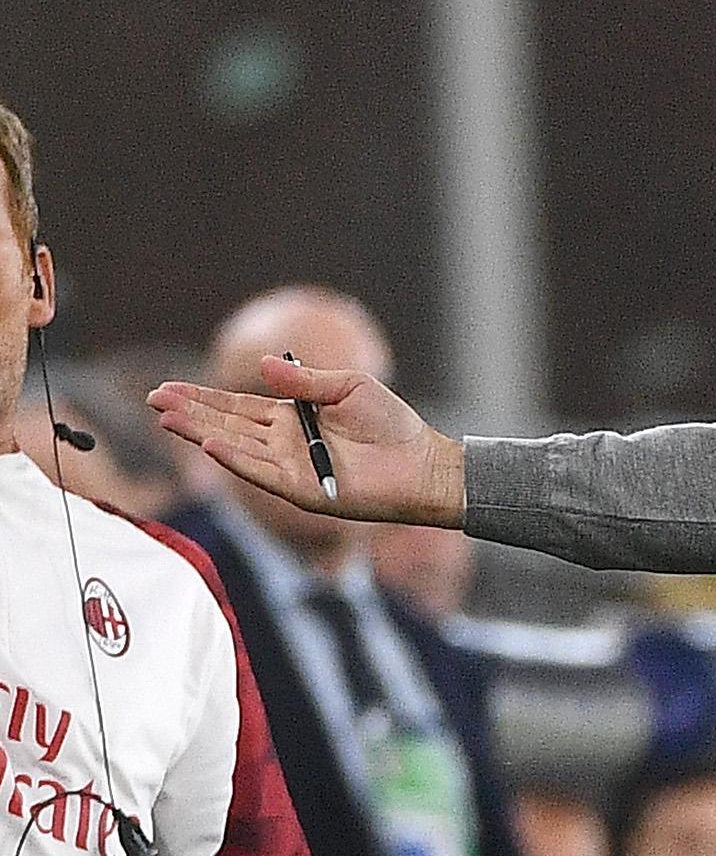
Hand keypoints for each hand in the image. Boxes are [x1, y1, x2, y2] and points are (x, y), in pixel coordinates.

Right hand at [149, 356, 467, 526]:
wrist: (422, 463)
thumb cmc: (392, 425)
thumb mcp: (348, 388)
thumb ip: (305, 380)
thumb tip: (264, 364)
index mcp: (291, 418)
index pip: (235, 407)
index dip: (202, 398)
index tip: (168, 388)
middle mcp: (283, 444)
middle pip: (226, 425)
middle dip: (189, 413)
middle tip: (153, 400)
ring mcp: (289, 468)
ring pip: (236, 447)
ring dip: (201, 432)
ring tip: (168, 418)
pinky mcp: (302, 490)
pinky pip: (261, 473)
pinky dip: (235, 458)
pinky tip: (210, 444)